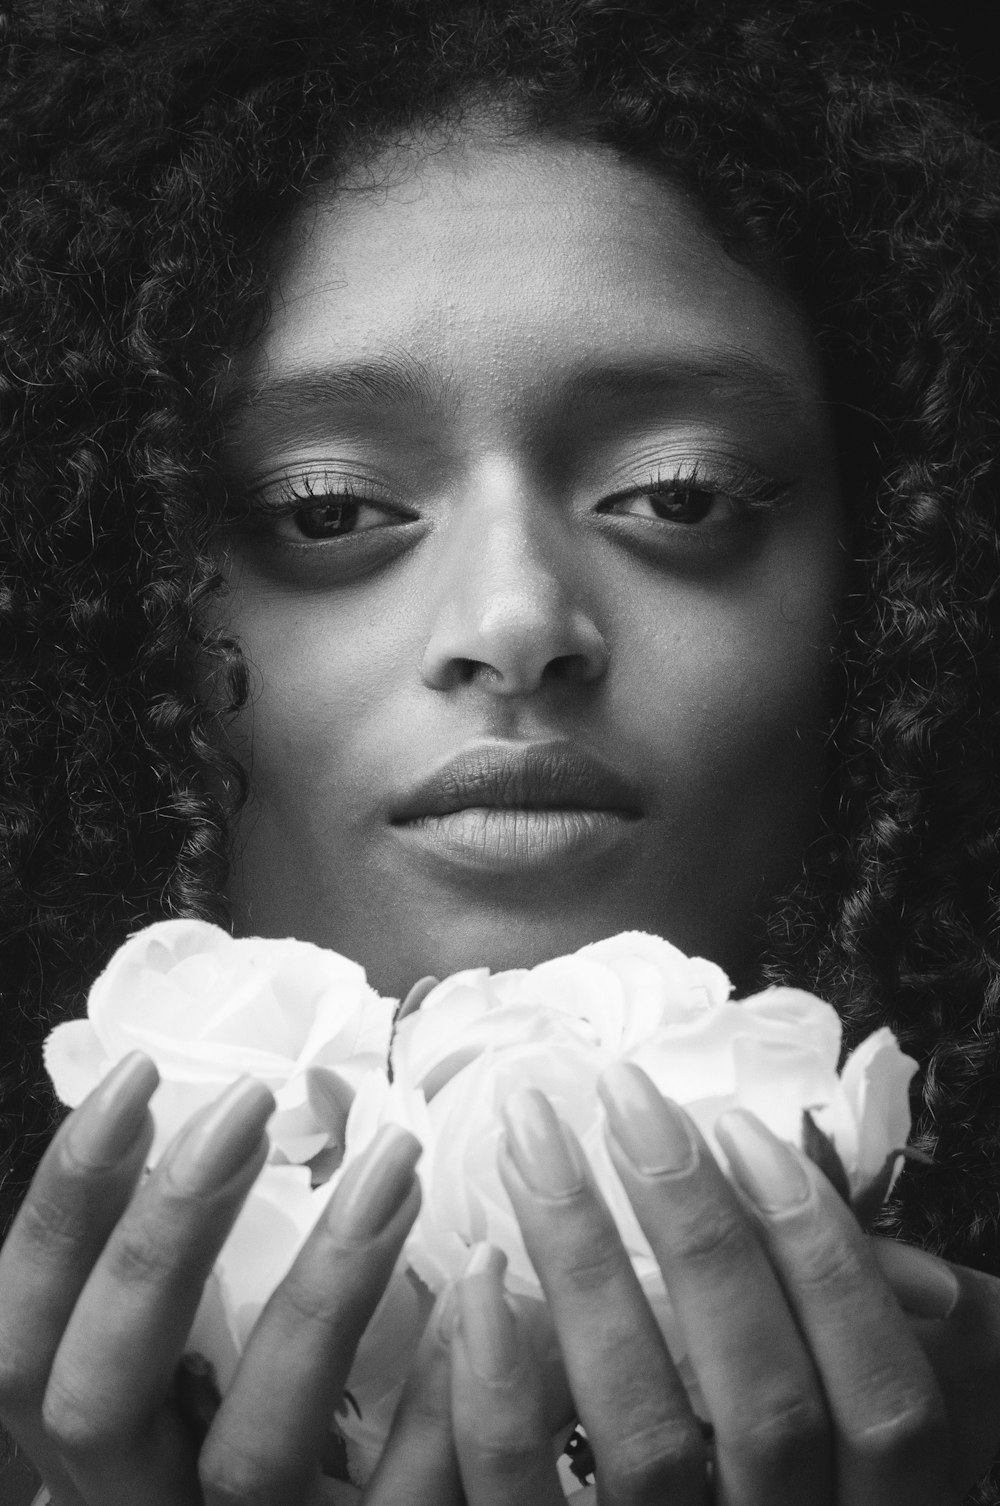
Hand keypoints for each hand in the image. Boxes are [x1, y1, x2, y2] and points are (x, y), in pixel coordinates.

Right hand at [0, 1053, 457, 1505]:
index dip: (65, 1205)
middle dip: (164, 1237)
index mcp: (92, 1435)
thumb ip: (208, 1256)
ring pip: (252, 1452)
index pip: (23, 1331)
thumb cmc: (247, 1439)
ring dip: (322, 1293)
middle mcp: (141, 1502)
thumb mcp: (197, 1361)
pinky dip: (434, 1402)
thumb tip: (283, 1096)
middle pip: (102, 1394)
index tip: (138, 1076)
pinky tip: (476, 1290)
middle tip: (249, 1103)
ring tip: (394, 1163)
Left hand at [444, 1062, 999, 1504]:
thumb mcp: (866, 1449)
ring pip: (642, 1433)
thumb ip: (885, 1357)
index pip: (884, 1401)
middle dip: (696, 1227)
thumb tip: (925, 1275)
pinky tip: (476, 1277)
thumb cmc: (790, 1487)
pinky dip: (499, 1387)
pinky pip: (520, 1497)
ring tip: (533, 1139)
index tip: (738, 1129)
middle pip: (763, 1403)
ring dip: (585, 1265)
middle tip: (622, 1095)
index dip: (825, 1261)